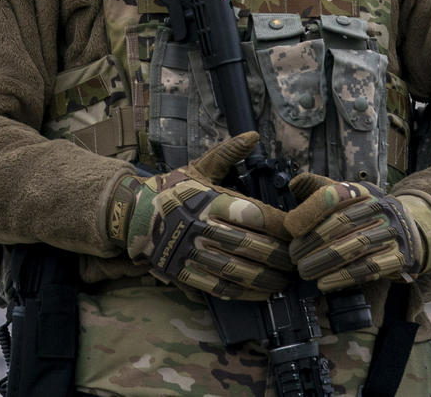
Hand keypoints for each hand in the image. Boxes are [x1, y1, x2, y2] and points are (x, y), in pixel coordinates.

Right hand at [107, 132, 292, 300]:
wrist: (133, 214)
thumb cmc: (172, 189)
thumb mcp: (198, 168)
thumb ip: (228, 153)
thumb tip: (253, 136)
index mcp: (208, 199)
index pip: (256, 215)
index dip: (281, 226)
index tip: (297, 232)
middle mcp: (201, 226)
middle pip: (252, 246)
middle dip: (280, 257)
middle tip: (297, 261)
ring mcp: (191, 252)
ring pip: (239, 271)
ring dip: (268, 279)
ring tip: (284, 280)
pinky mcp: (184, 272)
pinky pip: (220, 287)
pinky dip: (245, 293)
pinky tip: (262, 293)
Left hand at [284, 176, 430, 290]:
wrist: (408, 230)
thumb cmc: (363, 214)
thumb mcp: (345, 195)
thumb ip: (317, 188)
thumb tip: (294, 183)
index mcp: (360, 192)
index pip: (332, 196)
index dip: (309, 213)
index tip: (291, 229)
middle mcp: (378, 209)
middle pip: (342, 224)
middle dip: (313, 242)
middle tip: (294, 257)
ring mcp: (390, 233)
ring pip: (354, 246)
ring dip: (325, 262)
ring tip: (305, 271)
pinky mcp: (398, 256)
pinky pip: (369, 268)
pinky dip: (344, 276)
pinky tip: (325, 283)